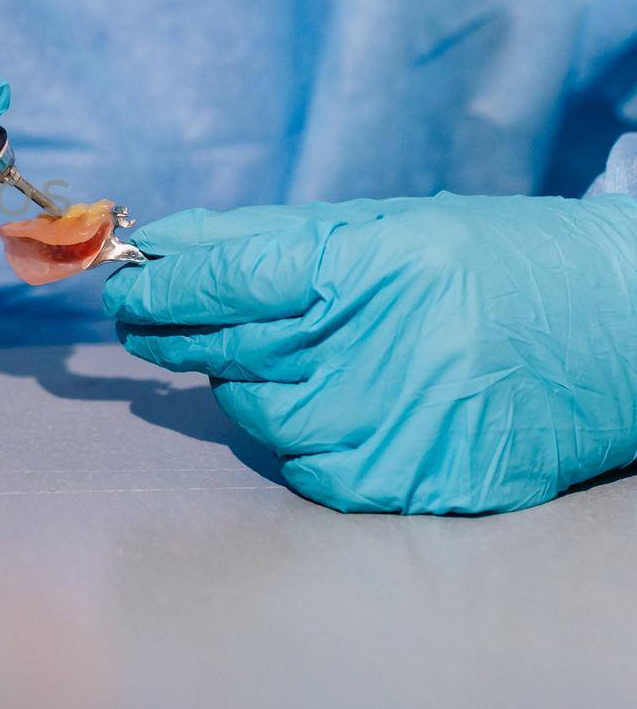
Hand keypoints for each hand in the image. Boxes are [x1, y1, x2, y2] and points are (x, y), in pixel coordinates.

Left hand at [102, 194, 636, 513]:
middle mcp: (377, 347)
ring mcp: (393, 424)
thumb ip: (267, 238)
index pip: (225, 280)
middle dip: (171, 330)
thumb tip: (165, 244)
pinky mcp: (408, 483)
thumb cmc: (494, 261)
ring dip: (244, 381)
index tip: (121, 279)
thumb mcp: (387, 225)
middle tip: (146, 316)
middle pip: (223, 348)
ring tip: (287, 352)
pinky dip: (297, 434)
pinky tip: (332, 400)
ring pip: (253, 412)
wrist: (619, 332)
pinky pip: (303, 465)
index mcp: (372, 266)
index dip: (160, 283)